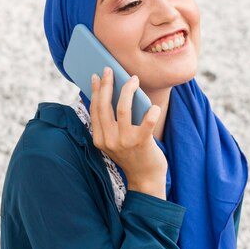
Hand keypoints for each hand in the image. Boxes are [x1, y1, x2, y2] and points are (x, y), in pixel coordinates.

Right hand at [90, 67, 166, 190]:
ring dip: (128, 90)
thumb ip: (112, 123)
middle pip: (105, 106)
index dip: (96, 91)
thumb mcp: (115, 141)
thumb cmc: (133, 155)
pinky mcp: (142, 143)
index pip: (95, 110)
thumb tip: (114, 94)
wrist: (146, 179)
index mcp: (99, 139)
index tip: (97, 76)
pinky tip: (154, 106)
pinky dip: (152, 111)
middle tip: (110, 70)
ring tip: (133, 79)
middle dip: (107, 85)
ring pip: (123, 108)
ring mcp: (125, 142)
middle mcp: (109, 140)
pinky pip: (147, 121)